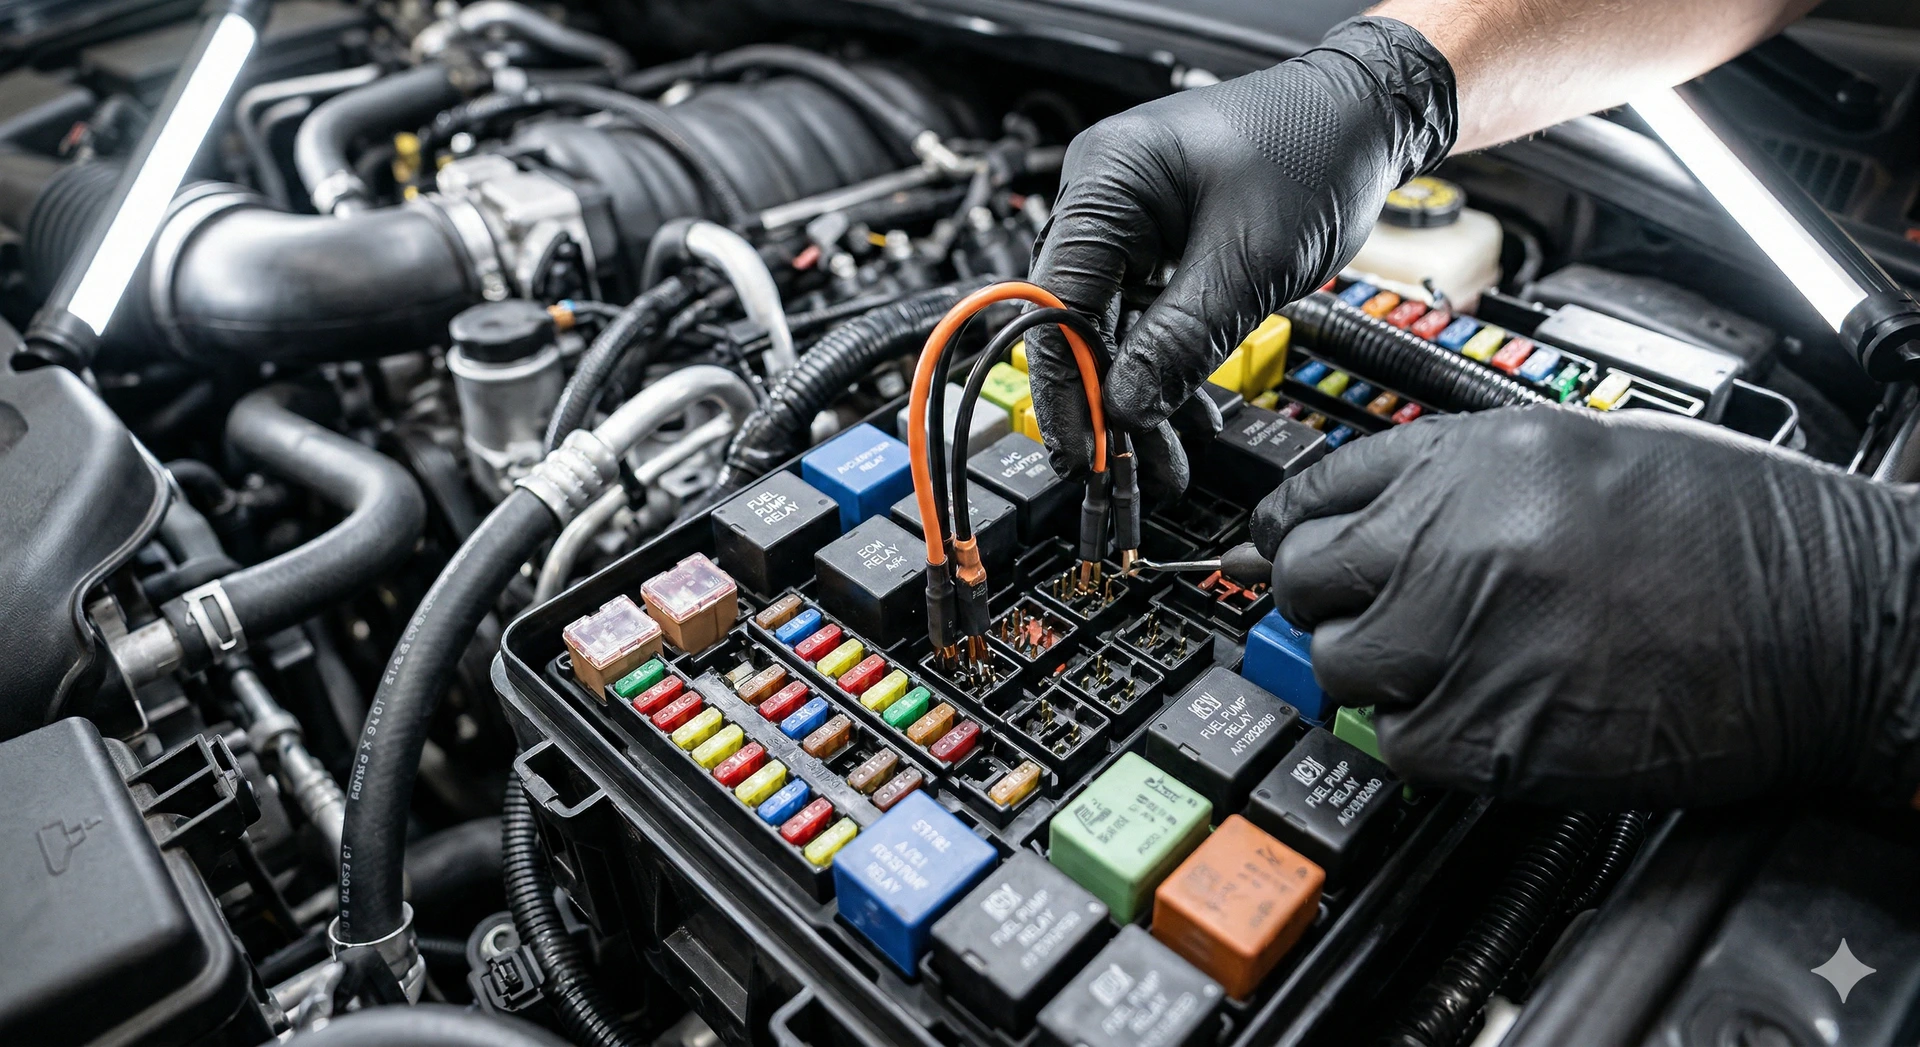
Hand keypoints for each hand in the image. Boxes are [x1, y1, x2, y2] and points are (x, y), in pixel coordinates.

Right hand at [1026, 15, 1456, 498]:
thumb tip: (1128, 408)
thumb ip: (1183, 341)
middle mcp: (1102, 196)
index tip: (1085, 446)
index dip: (1068, 382)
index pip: (1058, 301)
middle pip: (1080, 321)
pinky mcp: (1158, 243)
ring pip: (1114, 329)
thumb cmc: (1317, 148)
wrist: (1367, 116)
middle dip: (1108, 400)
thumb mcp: (1251, 261)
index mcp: (1107, 180)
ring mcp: (1128, 220)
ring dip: (1140, 394)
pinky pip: (1146, 317)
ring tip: (1166, 460)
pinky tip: (1186, 415)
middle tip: (1125, 470)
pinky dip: (1167, 366)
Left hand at [1251, 406, 1919, 808]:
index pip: (1314, 492)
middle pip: (1305, 581)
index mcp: (1473, 459)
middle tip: (1370, 611)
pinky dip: (1420, 738)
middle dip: (1326, 598)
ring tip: (1441, 664)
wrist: (1828, 621)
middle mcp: (1452, 542)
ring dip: (1373, 671)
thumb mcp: (1577, 455)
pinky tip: (1479, 712)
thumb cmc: (1730, 533)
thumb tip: (1369, 517)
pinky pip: (1396, 743)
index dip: (1291, 525)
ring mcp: (1464, 640)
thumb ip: (1457, 482)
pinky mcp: (1493, 735)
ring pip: (1338, 667)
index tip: (1280, 545)